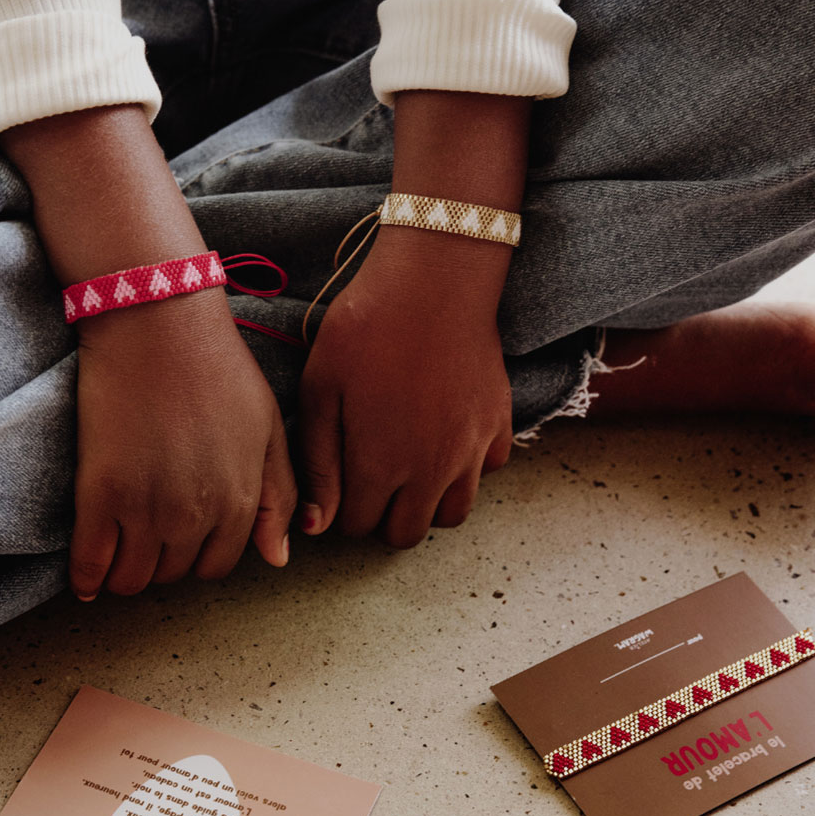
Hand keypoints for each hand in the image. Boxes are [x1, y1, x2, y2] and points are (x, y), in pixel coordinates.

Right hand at [70, 288, 295, 598]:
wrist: (158, 325)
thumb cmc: (219, 371)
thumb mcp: (269, 431)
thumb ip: (278, 498)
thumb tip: (278, 558)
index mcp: (239, 500)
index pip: (217, 565)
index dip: (201, 555)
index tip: (186, 539)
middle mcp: (195, 516)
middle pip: (173, 573)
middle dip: (165, 561)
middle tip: (151, 534)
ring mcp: (146, 509)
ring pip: (133, 578)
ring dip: (127, 573)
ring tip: (120, 552)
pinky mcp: (100, 494)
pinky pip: (90, 563)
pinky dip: (86, 579)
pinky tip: (86, 584)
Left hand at [298, 232, 512, 547]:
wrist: (433, 281)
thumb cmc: (365, 329)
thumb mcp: (321, 391)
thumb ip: (319, 464)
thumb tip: (316, 526)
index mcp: (379, 465)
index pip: (357, 526)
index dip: (341, 511)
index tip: (340, 484)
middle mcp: (430, 471)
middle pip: (405, 534)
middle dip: (382, 518)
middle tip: (372, 484)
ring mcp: (470, 451)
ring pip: (451, 515)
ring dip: (426, 505)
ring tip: (409, 472)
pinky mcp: (499, 426)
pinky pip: (486, 473)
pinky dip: (466, 470)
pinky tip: (445, 440)